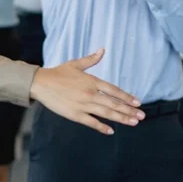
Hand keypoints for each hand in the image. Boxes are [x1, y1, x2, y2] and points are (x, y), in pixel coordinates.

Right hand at [29, 49, 144, 134]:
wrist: (41, 83)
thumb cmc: (58, 73)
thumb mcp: (76, 64)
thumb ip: (91, 59)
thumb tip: (102, 50)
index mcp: (92, 81)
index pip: (114, 91)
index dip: (127, 97)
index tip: (137, 103)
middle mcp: (90, 94)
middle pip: (113, 104)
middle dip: (129, 110)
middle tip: (141, 116)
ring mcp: (83, 105)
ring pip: (106, 113)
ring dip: (121, 118)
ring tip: (133, 122)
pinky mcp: (75, 114)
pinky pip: (91, 122)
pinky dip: (102, 127)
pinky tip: (111, 131)